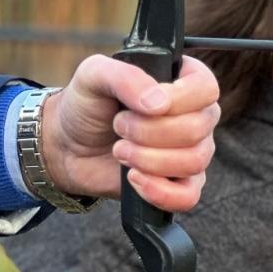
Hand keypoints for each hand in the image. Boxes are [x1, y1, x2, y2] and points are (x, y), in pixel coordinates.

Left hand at [40, 54, 219, 212]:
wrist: (67, 144)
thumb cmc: (86, 104)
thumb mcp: (94, 75)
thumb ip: (125, 76)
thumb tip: (158, 104)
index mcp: (182, 81)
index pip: (205, 89)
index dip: (177, 100)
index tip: (143, 107)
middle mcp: (196, 115)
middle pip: (197, 129)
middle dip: (148, 131)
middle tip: (118, 127)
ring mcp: (191, 151)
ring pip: (194, 161)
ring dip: (148, 159)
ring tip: (119, 150)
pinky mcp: (179, 184)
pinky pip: (188, 196)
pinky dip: (159, 191)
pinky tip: (133, 178)